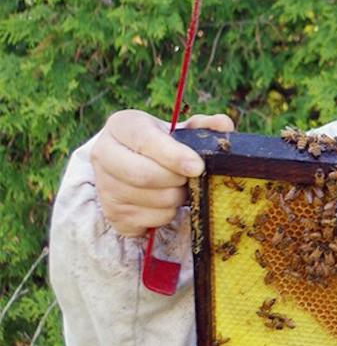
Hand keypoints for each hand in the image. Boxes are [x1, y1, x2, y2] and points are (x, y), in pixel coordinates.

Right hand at [91, 109, 233, 236]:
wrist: (131, 166)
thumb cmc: (160, 146)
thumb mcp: (178, 131)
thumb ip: (202, 127)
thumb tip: (223, 124)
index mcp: (120, 125)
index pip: (145, 140)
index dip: (174, 155)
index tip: (197, 166)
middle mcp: (103, 154)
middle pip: (144, 175)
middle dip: (176, 180)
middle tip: (189, 178)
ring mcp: (105, 187)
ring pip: (152, 201)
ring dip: (176, 198)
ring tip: (178, 187)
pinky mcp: (113, 215)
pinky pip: (151, 221)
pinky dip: (167, 214)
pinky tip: (166, 202)